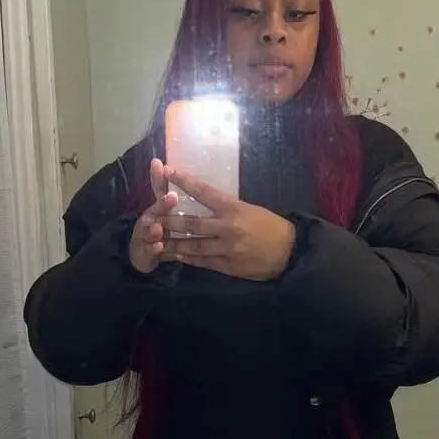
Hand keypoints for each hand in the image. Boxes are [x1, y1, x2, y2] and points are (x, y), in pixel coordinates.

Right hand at [128, 158, 178, 274]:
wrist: (139, 252)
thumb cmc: (157, 226)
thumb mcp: (161, 207)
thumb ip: (161, 185)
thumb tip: (160, 160)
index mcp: (156, 206)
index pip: (158, 189)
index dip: (158, 177)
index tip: (159, 164)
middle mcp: (148, 218)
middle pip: (154, 211)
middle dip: (162, 204)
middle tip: (172, 197)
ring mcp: (145, 236)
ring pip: (149, 232)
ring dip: (154, 230)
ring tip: (158, 229)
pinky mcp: (144, 253)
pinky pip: (149, 251)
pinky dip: (154, 249)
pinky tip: (159, 247)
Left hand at [161, 168, 296, 281]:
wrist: (289, 252)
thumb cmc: (271, 226)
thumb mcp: (250, 209)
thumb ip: (227, 208)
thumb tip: (206, 201)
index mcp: (234, 208)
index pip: (204, 191)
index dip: (184, 181)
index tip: (168, 171)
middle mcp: (227, 227)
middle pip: (191, 224)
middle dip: (168, 221)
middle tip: (149, 219)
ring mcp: (226, 248)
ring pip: (193, 246)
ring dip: (172, 244)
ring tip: (154, 241)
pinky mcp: (228, 266)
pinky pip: (202, 262)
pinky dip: (187, 258)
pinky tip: (174, 255)